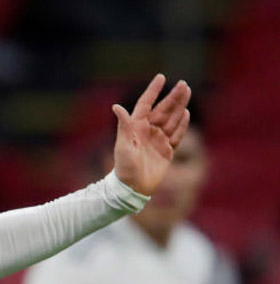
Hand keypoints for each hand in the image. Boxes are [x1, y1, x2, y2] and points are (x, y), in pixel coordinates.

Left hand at [112, 73, 192, 195]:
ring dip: (180, 106)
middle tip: (183, 83)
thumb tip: (116, 106)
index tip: (161, 77)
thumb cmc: (124, 167)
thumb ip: (123, 125)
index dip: (153, 91)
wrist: (133, 188)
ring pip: (171, 119)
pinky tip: (186, 113)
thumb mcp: (123, 145)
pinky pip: (176, 134)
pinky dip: (182, 124)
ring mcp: (158, 140)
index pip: (146, 104)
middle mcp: (147, 131)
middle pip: (162, 109)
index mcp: (136, 127)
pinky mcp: (167, 151)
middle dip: (173, 96)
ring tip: (187, 92)